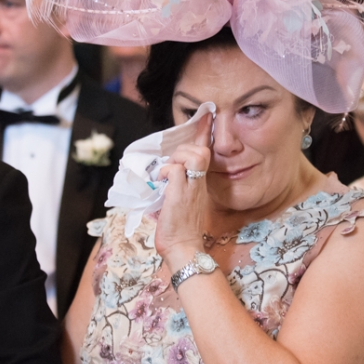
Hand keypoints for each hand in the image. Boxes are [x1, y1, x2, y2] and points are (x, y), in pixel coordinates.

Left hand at [154, 114, 211, 267]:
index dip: (203, 133)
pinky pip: (175, 169)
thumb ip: (173, 188)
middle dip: (185, 148)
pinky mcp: (180, 194)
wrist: (183, 248)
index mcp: (199, 184)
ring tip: (167, 174)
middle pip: (201, 150)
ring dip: (177, 158)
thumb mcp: (178, 203)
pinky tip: (161, 183)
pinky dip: (166, 172)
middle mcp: (199, 183)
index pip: (204, 153)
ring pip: (193, 155)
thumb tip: (157, 179)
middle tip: (171, 163)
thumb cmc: (179, 230)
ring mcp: (191, 188)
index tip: (206, 115)